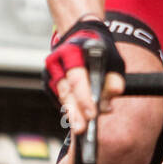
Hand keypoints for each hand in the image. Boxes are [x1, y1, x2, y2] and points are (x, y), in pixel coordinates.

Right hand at [44, 18, 126, 134]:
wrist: (80, 34)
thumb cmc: (99, 48)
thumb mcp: (113, 57)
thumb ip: (114, 75)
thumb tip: (114, 93)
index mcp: (72, 51)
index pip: (77, 78)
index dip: (84, 98)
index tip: (93, 115)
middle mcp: (57, 61)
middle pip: (65, 90)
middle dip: (74, 112)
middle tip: (82, 129)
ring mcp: (50, 71)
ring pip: (61, 96)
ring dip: (71, 112)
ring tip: (81, 128)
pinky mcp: (48, 80)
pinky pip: (58, 97)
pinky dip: (68, 107)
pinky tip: (76, 117)